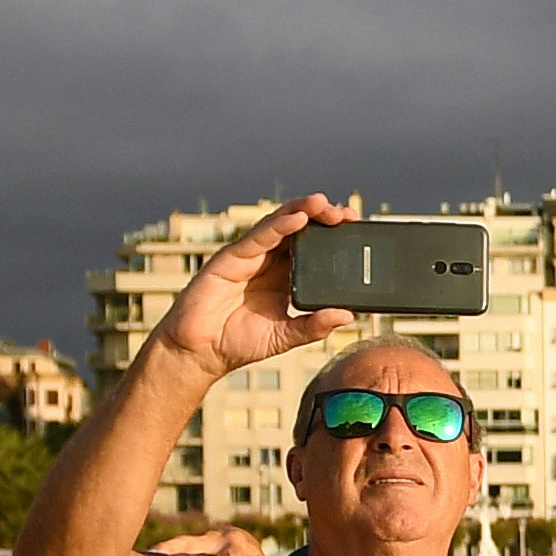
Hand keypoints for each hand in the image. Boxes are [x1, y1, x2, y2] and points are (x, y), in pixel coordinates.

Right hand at [145, 194, 361, 381]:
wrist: (199, 352)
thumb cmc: (237, 342)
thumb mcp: (285, 336)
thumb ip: (314, 326)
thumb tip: (348, 315)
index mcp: (283, 276)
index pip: (312, 246)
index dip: (332, 234)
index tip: (355, 227)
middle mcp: (268, 261)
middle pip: (299, 229)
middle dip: (323, 217)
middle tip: (347, 213)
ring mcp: (250, 256)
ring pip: (279, 224)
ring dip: (303, 211)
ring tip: (324, 204)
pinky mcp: (231, 258)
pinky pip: (259, 237)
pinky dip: (279, 226)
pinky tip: (298, 219)